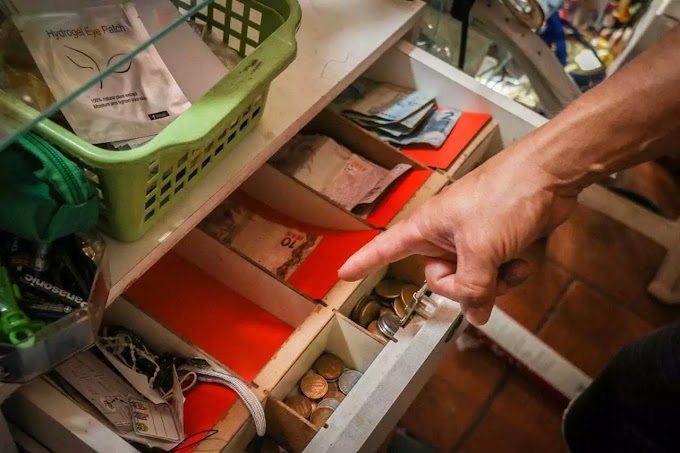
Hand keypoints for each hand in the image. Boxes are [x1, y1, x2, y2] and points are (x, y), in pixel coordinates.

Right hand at [338, 147, 577, 324]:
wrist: (550, 175)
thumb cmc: (505, 197)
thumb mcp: (482, 249)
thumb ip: (474, 288)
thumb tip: (475, 316)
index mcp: (426, 227)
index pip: (385, 248)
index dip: (364, 262)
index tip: (342, 274)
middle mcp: (443, 234)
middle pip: (437, 279)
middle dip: (464, 286)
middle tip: (486, 276)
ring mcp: (470, 239)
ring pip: (469, 280)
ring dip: (493, 283)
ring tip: (512, 266)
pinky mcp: (495, 242)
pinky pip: (491, 273)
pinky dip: (508, 275)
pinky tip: (523, 263)